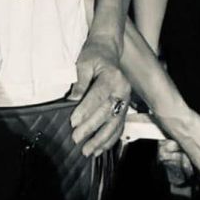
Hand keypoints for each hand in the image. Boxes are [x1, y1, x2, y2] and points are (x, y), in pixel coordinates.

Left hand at [69, 40, 130, 156]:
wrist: (107, 49)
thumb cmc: (94, 54)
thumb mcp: (84, 63)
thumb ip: (80, 82)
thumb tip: (73, 100)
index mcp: (113, 77)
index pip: (98, 97)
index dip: (85, 111)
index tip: (73, 122)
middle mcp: (123, 90)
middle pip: (107, 113)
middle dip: (91, 128)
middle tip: (77, 139)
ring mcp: (126, 100)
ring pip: (115, 124)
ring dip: (101, 139)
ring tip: (88, 151)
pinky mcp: (124, 107)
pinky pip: (119, 126)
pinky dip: (110, 139)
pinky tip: (100, 149)